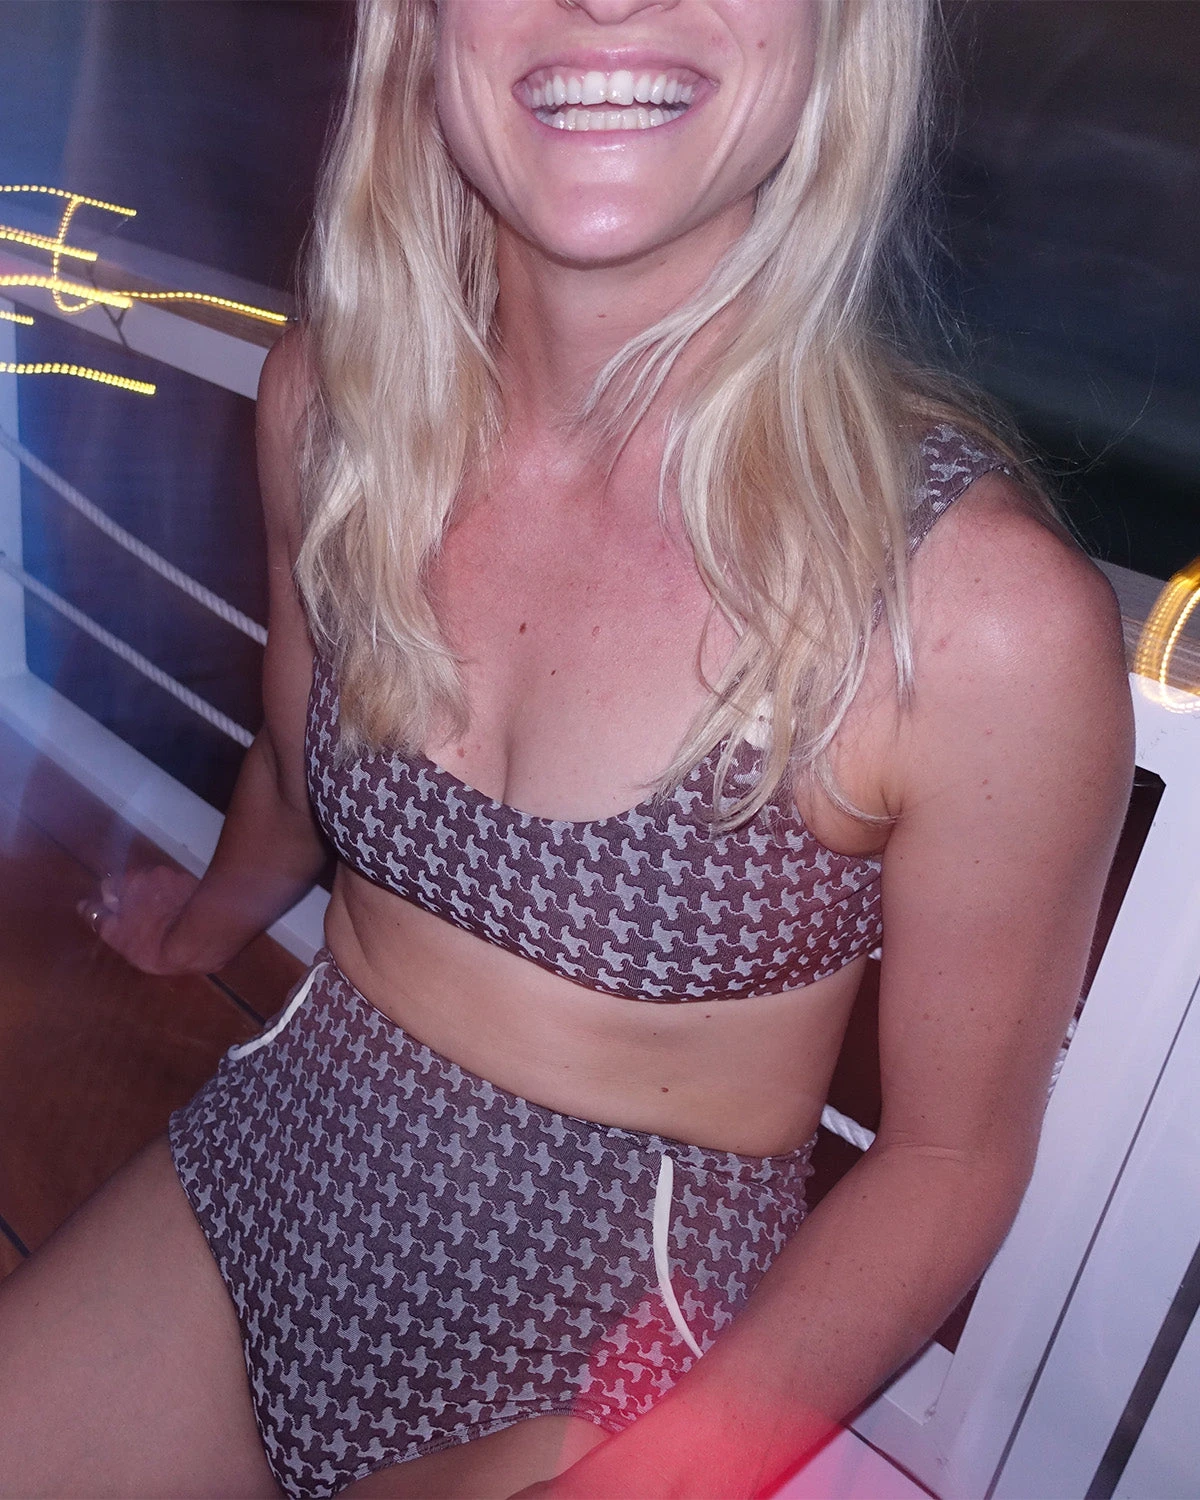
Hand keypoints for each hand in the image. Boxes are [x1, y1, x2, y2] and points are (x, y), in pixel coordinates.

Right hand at [77, 865, 201, 974]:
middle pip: (138, 885)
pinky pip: (182, 893)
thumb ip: (100, 919)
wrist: (204, 935)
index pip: (111, 886)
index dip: (115, 905)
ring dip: (161, 901)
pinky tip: (187, 921)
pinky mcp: (201, 886)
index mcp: (130, 881)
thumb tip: (83, 906)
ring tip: (170, 926)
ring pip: (162, 888)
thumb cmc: (154, 941)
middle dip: (139, 902)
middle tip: (146, 928)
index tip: (124, 923)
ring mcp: (179, 876)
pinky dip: (181, 903)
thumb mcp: (119, 937)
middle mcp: (154, 872)